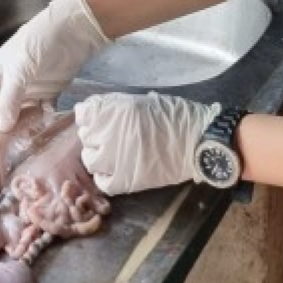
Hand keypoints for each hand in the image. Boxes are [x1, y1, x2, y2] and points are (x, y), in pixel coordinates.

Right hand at [0, 0, 110, 131]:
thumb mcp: (18, 70)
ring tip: (37, 125)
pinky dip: (45, 115)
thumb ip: (9, 100)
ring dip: (28, 124)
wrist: (73, 30)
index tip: (0, 130)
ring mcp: (30, 89)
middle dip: (10, 126)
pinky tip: (49, 113)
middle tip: (21, 135)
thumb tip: (0, 128)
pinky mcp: (49, 92)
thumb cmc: (38, 44)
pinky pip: (43, 111)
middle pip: (3, 113)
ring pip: (23, 115)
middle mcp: (10, 85)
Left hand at [74, 91, 219, 195]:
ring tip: (115, 154)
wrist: (199, 141)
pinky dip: (106, 177)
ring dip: (98, 156)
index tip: (99, 119)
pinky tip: (118, 170)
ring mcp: (115, 158)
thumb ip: (117, 106)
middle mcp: (110, 133)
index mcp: (115, 110)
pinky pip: (102, 182)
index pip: (83, 113)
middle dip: (96, 135)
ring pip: (90, 159)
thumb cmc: (176, 116)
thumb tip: (96, 110)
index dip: (90, 117)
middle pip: (85, 136)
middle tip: (113, 137)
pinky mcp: (124, 180)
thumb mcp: (143, 101)